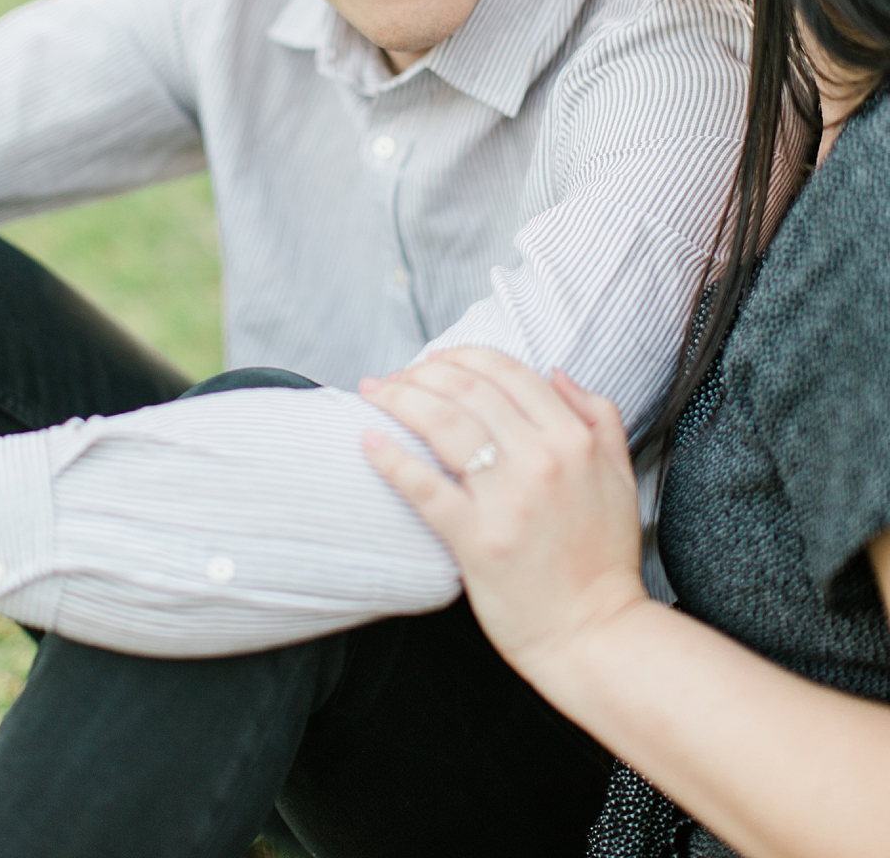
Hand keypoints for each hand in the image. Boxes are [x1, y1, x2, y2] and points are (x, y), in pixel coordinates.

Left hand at [360, 348, 646, 687]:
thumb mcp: (621, 476)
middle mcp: (541, 459)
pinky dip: (391, 458)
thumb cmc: (604, 559)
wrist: (596, 634)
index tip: (435, 361)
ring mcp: (507, 499)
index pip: (507, 372)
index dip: (462, 356)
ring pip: (443, 425)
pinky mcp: (477, 539)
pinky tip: (369, 440)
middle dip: (422, 372)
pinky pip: (424, 487)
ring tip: (376, 393)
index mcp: (573, 440)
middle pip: (467, 390)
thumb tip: (557, 374)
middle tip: (396, 376)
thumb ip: (598, 417)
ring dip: (401, 399)